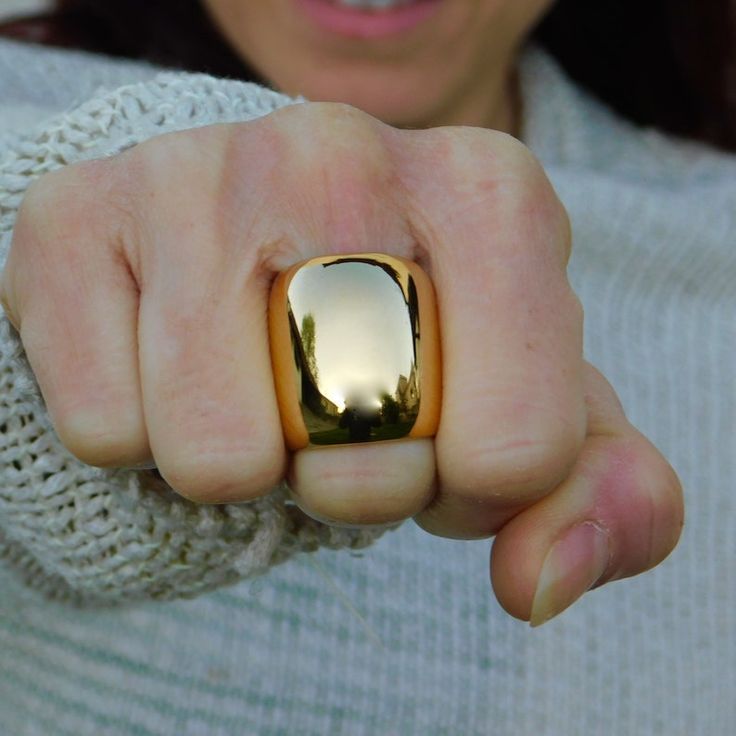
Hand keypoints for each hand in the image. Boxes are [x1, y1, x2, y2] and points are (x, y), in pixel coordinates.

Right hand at [0, 102, 682, 624]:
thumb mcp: (529, 408)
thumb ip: (600, 497)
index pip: (519, 445)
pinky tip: (170, 354)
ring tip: (250, 381)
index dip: (473, 484)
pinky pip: (108, 429)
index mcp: (491, 193)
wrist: (253, 252)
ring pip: (218, 454)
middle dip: (352, 479)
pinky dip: (145, 431)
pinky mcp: (75, 220)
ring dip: (244, 458)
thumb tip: (543, 580)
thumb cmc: (402, 337)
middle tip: (331, 410)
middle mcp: (342, 153)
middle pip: (364, 457)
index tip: (439, 435)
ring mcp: (195, 173)